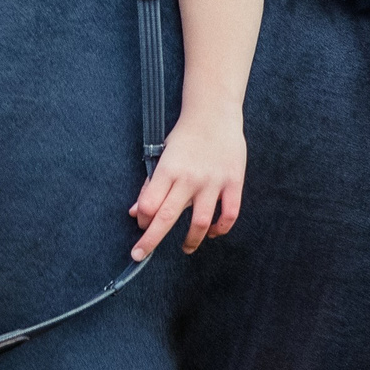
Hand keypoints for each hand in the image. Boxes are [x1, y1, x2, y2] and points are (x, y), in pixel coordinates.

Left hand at [129, 112, 245, 259]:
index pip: (149, 204)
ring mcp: (213, 182)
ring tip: (185, 247)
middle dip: (150, 241)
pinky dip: (221, 229)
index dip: (142, 220)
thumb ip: (151, 185)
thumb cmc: (185, 137)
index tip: (141, 225)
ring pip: (200, 223)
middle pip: (167, 217)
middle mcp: (189, 178)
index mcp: (168, 169)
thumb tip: (136, 212)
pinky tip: (213, 233)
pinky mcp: (233, 183)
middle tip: (140, 256)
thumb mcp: (162, 155)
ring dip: (190, 241)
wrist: (215, 114)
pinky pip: (229, 215)